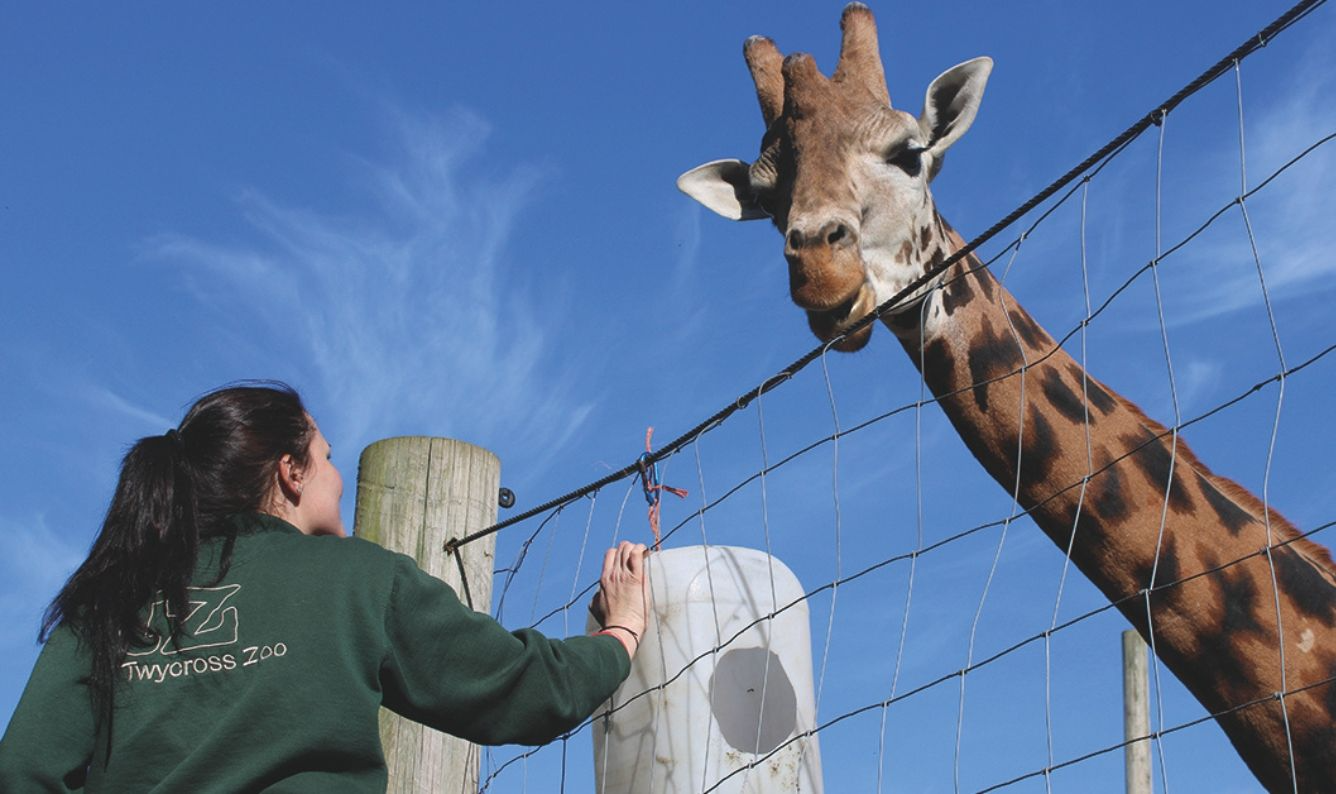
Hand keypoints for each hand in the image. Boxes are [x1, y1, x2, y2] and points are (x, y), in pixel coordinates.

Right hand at [589, 541, 649, 658]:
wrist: (620, 628)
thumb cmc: (611, 621)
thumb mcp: (596, 606)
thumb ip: (597, 596)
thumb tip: (598, 595)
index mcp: (604, 578)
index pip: (610, 554)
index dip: (620, 553)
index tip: (627, 559)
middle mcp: (613, 573)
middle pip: (620, 548)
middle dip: (630, 549)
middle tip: (639, 558)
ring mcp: (624, 575)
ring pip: (628, 548)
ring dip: (637, 548)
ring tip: (644, 556)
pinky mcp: (636, 578)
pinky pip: (637, 554)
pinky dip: (642, 549)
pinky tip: (646, 554)